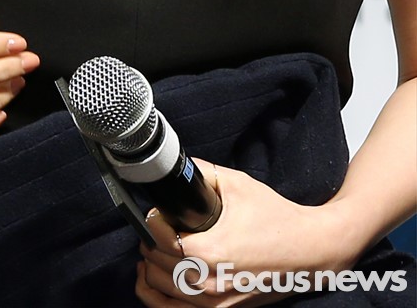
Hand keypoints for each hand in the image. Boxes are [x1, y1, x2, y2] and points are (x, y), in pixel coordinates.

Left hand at [136, 161, 353, 305]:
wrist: (309, 251)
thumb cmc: (276, 219)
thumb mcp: (237, 184)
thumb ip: (201, 173)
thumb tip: (175, 164)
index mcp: (208, 252)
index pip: (156, 239)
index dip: (153, 220)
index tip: (158, 210)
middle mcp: (206, 283)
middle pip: (154, 264)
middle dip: (151, 240)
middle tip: (159, 224)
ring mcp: (212, 304)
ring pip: (156, 291)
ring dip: (150, 267)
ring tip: (155, 246)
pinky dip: (157, 296)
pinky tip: (154, 278)